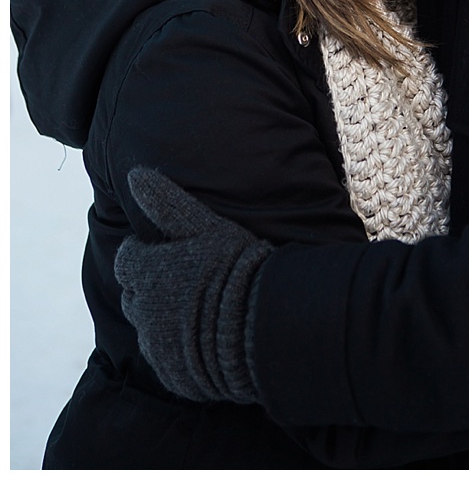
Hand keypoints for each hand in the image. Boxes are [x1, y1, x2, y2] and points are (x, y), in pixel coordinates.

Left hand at [115, 167, 273, 402]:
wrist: (261, 325)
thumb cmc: (235, 266)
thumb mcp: (202, 226)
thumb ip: (165, 202)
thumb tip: (134, 174)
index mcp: (144, 272)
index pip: (127, 258)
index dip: (147, 252)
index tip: (171, 250)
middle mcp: (142, 311)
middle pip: (134, 293)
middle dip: (151, 285)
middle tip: (187, 278)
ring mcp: (156, 346)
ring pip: (149, 327)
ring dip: (164, 317)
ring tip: (199, 308)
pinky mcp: (172, 374)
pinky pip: (167, 358)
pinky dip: (178, 348)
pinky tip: (205, 337)